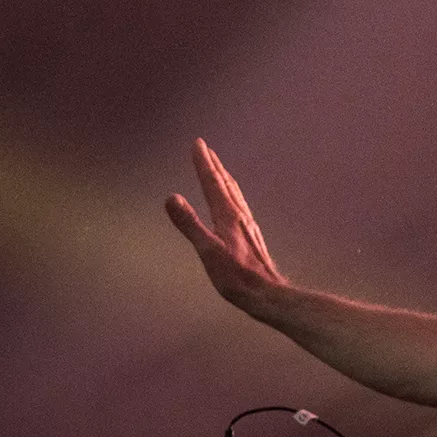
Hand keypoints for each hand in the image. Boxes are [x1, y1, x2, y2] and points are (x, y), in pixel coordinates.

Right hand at [165, 138, 286, 308]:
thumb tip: (171, 197)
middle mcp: (239, 215)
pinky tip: (232, 202)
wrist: (265, 292)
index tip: (198, 144)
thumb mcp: (207, 250)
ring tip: (217, 167)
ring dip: (223, 177)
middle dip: (213, 164)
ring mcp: (246, 225)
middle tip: (204, 147)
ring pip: (233, 193)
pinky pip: (238, 205)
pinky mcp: (249, 235)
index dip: (204, 163)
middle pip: (224, 183)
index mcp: (227, 215)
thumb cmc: (235, 276)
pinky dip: (231, 193)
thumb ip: (189, 224)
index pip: (212, 182)